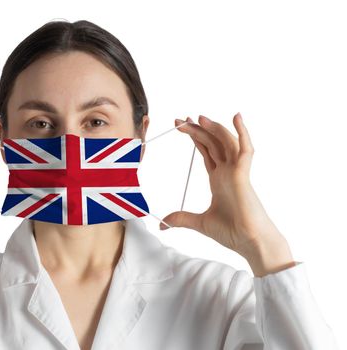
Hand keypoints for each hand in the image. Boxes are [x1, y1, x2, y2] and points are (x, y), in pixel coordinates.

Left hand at [159, 113, 294, 273]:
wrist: (249, 243)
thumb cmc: (232, 232)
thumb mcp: (199, 223)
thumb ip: (181, 219)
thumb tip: (161, 224)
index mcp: (219, 179)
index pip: (206, 151)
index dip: (194, 137)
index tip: (180, 126)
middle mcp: (228, 172)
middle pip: (213, 143)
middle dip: (197, 129)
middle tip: (180, 119)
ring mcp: (237, 171)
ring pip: (226, 142)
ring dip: (214, 128)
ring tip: (198, 117)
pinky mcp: (244, 175)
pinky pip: (245, 149)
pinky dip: (242, 132)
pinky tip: (236, 117)